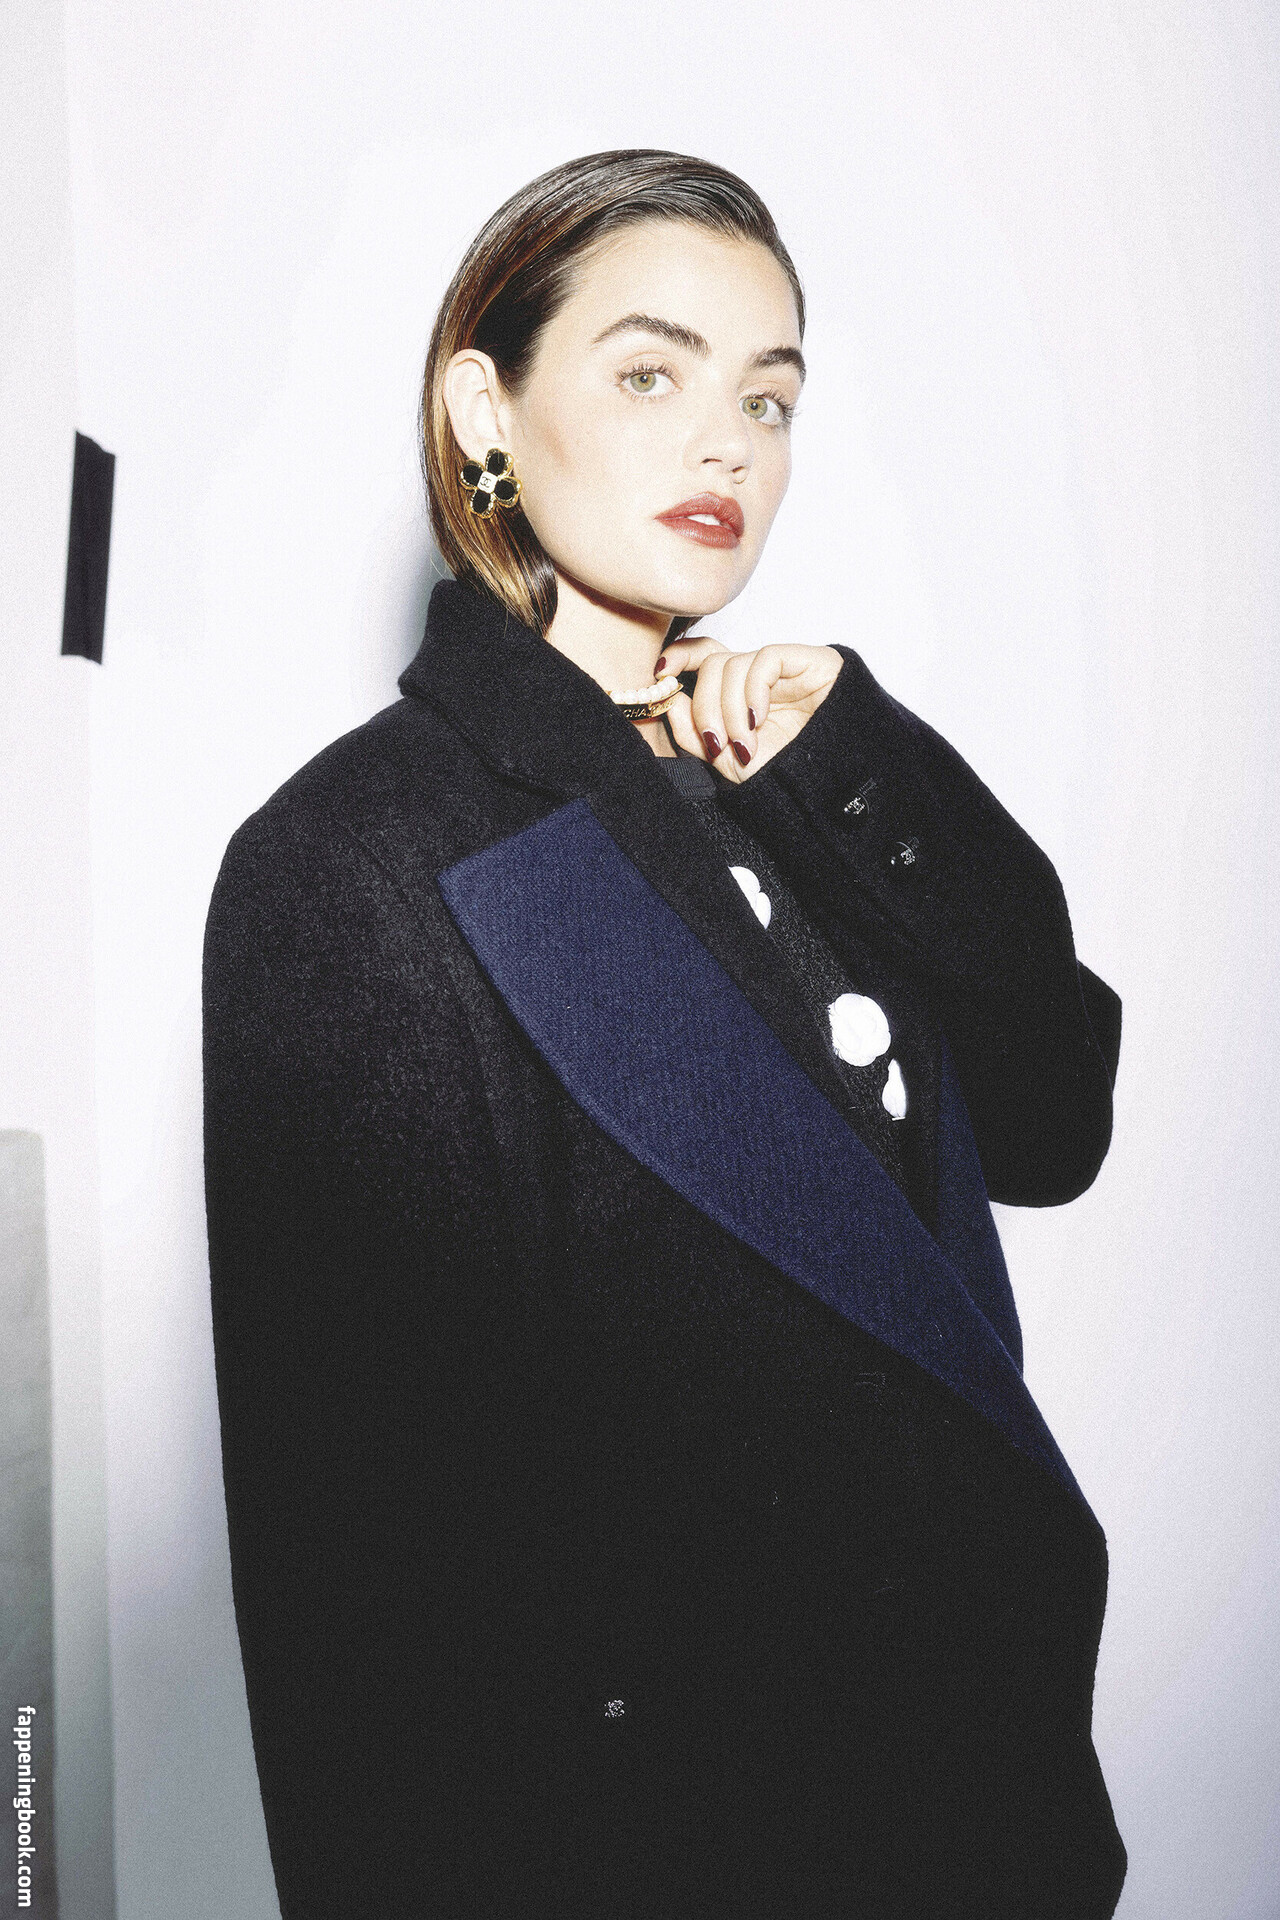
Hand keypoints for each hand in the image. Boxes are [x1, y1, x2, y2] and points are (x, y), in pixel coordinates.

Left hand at [653, 635, 843, 781]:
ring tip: (746, 743)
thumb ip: (694, 733)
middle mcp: (756, 676)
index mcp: (738, 693)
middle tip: (718, 742)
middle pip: (711, 665)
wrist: (833, 782)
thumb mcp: (728, 761)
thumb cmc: (787, 772)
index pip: (703, 656)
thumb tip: (668, 700)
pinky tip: (759, 719)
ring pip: (732, 665)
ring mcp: (781, 668)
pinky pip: (764, 659)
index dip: (679, 657)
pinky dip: (752, 691)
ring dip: (729, 709)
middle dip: (705, 706)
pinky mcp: (806, 660)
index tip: (660, 674)